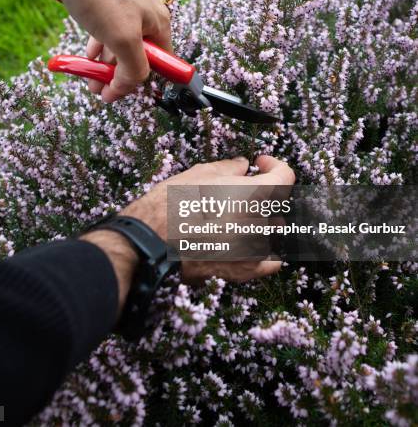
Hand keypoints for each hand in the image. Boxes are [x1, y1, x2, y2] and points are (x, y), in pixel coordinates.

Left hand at [44, 0, 171, 102]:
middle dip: (117, 76)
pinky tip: (86, 56)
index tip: (115, 95)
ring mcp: (125, 8)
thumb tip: (132, 85)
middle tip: (97, 90)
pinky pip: (104, 31)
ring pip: (119, 45)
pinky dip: (96, 47)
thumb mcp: (122, 37)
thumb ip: (134, 67)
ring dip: (104, 65)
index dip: (139, 84)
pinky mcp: (105, 1)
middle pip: (138, 56)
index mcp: (159, 24)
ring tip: (87, 79)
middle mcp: (146, 16)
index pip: (160, 65)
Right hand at [83, 155, 294, 313]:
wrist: (150, 242)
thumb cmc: (171, 204)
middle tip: (239, 188)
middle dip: (262, 191)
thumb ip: (229, 168)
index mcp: (253, 195)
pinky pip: (270, 261)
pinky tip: (253, 244)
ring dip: (262, 219)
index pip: (285, 176)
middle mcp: (260, 223)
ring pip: (273, 230)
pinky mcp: (243, 271)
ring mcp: (254, 249)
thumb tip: (243, 166)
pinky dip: (267, 252)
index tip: (258, 164)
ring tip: (237, 214)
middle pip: (278, 203)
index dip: (274, 165)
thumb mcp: (198, 174)